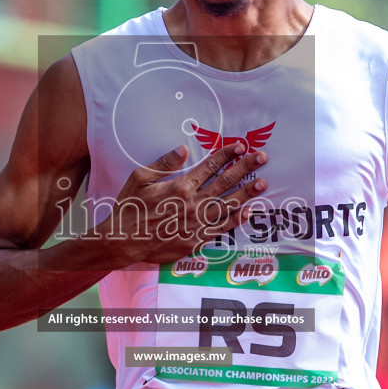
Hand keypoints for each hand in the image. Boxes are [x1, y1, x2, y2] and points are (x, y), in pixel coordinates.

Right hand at [98, 142, 267, 264]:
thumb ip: (164, 164)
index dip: (227, 154)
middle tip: (262, 158)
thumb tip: (184, 149)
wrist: (124, 242)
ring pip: (229, 204)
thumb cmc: (130, 208)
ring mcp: (197, 223)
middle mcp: (193, 203)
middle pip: (225, 182)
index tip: (241, 147)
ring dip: (247, 193)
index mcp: (180, 186)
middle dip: (245, 168)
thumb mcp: (140, 178)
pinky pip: (222, 228)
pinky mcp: (196, 239)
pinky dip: (237, 220)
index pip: (210, 166)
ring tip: (263, 183)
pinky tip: (249, 212)